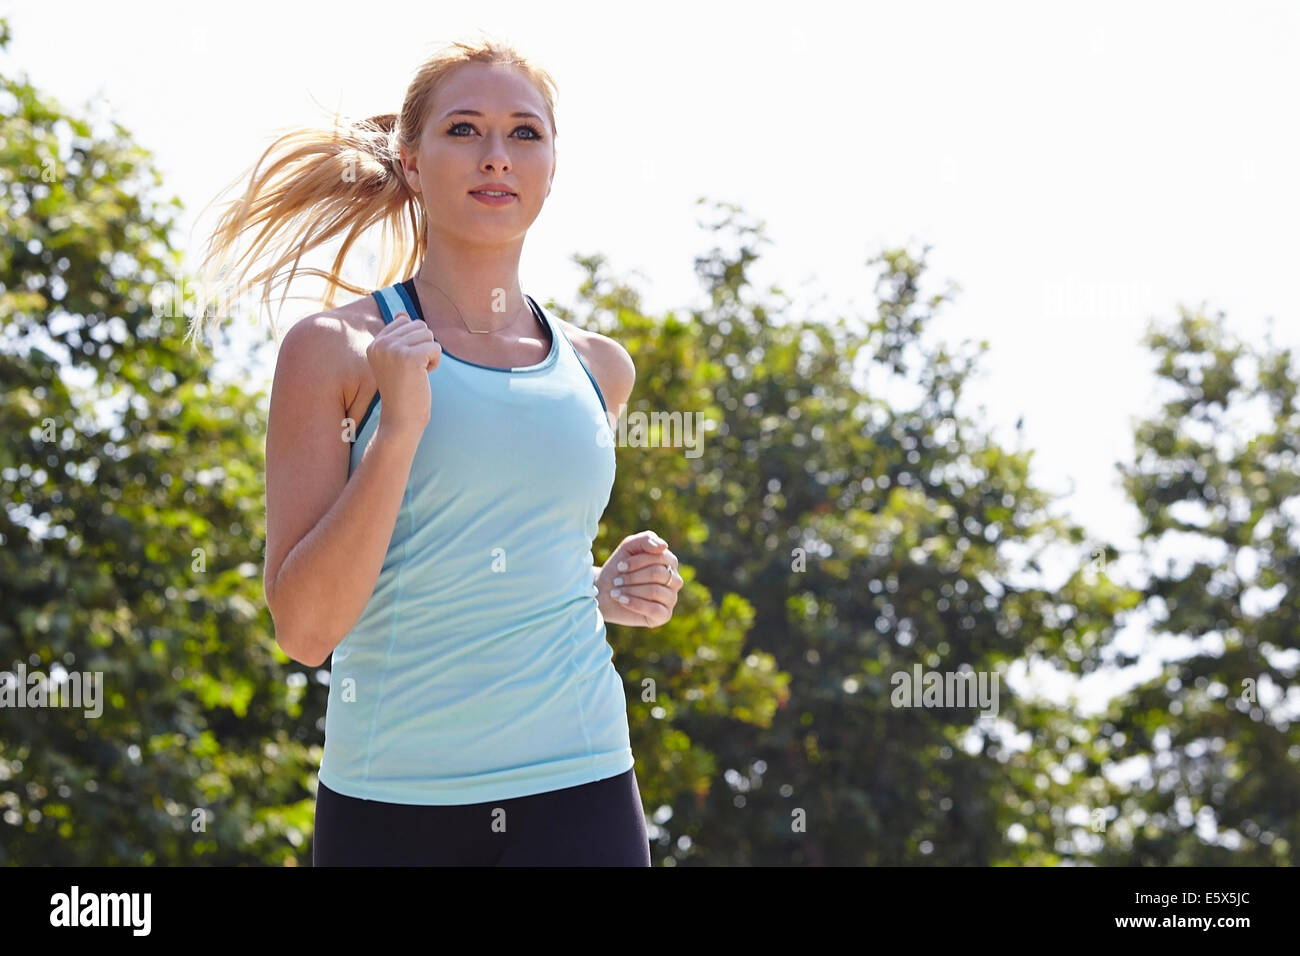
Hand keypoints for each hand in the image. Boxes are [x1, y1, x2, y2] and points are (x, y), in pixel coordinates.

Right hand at [365, 310, 441, 435]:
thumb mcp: (396, 360)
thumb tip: (402, 313)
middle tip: (413, 370)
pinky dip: (435, 363)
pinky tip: (423, 376)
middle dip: (423, 347)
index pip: (404, 321)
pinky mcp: (408, 357)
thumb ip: (398, 336)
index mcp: (375, 343)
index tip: (405, 364)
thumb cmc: (403, 391)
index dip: (414, 342)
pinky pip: (435, 347)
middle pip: (418, 326)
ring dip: (429, 354)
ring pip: (428, 334)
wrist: (401, 419)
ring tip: (417, 373)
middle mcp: (380, 344)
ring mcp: (393, 349)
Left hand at [596, 530, 681, 627]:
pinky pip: (655, 609)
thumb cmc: (619, 568)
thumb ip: (647, 539)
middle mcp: (674, 580)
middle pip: (658, 574)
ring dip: (632, 590)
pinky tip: (622, 600)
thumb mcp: (629, 547)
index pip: (661, 557)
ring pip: (656, 591)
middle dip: (633, 577)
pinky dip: (635, 603)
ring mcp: (671, 598)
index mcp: (670, 562)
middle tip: (616, 580)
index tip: (619, 566)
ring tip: (616, 591)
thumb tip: (664, 546)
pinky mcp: (664, 615)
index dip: (638, 561)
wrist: (604, 591)